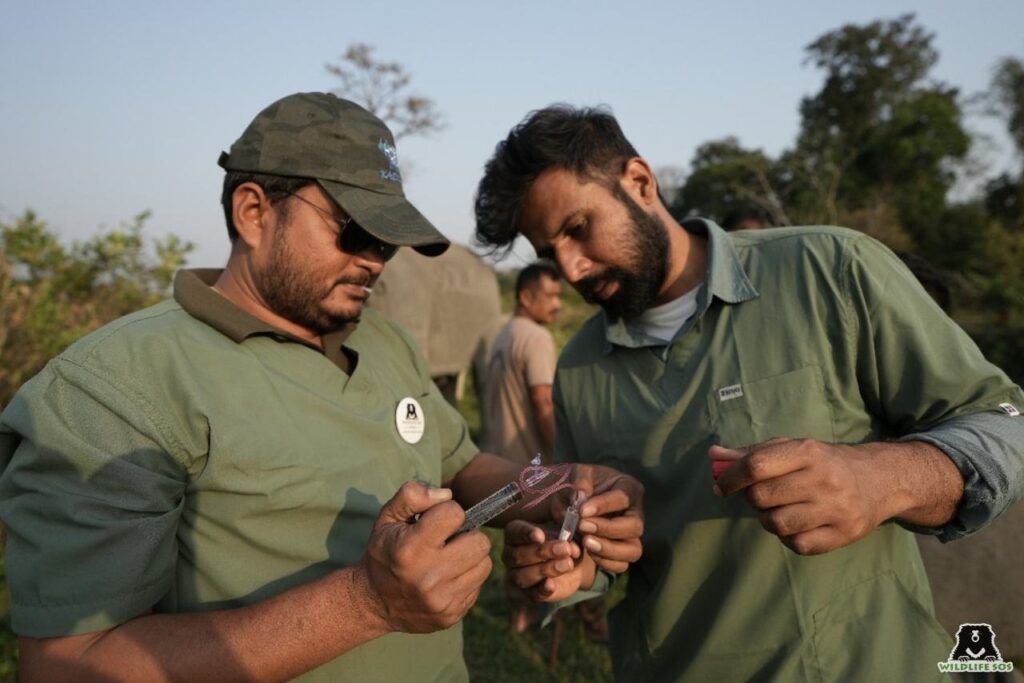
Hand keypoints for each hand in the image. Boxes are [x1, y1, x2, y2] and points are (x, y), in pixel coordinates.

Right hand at [359, 481, 492, 632]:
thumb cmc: (385, 552)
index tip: (436, 521)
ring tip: (450, 558)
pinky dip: (467, 578)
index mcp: (411, 548)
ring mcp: (442, 600)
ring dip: (471, 557)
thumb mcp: (387, 517)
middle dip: (467, 535)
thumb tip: (448, 495)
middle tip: (450, 541)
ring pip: (484, 564)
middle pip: (479, 542)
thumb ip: (413, 495)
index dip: (448, 512)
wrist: (374, 603)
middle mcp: (428, 576)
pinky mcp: (452, 615)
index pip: (454, 514)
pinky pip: (478, 586)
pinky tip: (447, 578)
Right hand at [502, 520, 594, 601]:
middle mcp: (510, 555)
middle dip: (542, 552)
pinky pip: (531, 594)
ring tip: (568, 564)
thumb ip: (561, 515)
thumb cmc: (561, 536)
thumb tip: (562, 514)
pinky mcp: (529, 593)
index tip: (540, 536)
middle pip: (518, 556)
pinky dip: (542, 590)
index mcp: (515, 533)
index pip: (514, 532)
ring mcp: (516, 576)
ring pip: (522, 576)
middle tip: (565, 549)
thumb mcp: (562, 522)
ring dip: (546, 570)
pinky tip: (552, 584)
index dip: (526, 534)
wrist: (572, 562)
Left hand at [552, 464, 643, 572]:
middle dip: (607, 529)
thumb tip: (580, 498)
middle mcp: (636, 512)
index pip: (623, 498)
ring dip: (608, 549)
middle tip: (582, 526)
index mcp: (628, 487)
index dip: (603, 506)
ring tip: (585, 542)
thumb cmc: (581, 483)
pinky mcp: (623, 551)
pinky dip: (606, 562)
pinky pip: (622, 564)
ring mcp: (632, 535)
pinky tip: (588, 552)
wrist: (576, 500)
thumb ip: (579, 482)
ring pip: (633, 550)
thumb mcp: (578, 474)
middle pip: (634, 526)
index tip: (581, 511)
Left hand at [711, 438, 887, 555]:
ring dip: (768, 519)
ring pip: (776, 524)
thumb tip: (714, 455)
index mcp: (807, 452)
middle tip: (762, 496)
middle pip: (761, 497)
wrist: (878, 480)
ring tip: (779, 510)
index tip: (721, 486)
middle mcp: (823, 480)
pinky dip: (788, 538)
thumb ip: (751, 453)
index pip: (755, 466)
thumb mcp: (791, 448)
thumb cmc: (822, 463)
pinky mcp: (843, 534)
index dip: (730, 478)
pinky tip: (797, 525)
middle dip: (752, 499)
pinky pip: (797, 544)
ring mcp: (835, 509)